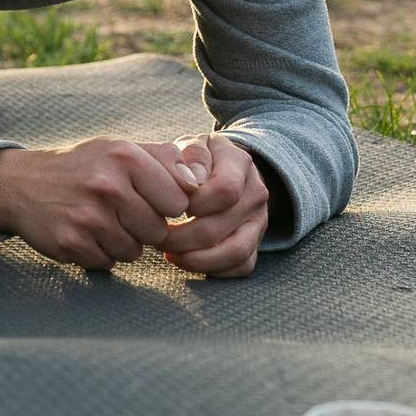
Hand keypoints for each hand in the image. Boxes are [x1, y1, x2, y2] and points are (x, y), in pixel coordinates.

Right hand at [0, 137, 202, 271]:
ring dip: (122, 243)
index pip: (179, 202)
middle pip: (158, 232)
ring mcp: (88, 216)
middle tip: (120, 212)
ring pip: (135, 252)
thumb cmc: (82, 166)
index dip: (167, 206)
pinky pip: (107, 263)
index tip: (149, 200)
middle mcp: (107, 185)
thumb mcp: (120, 149)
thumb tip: (202, 181)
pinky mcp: (71, 243)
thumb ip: (165, 161)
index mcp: (125, 156)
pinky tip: (84, 233)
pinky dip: (99, 254)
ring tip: (100, 221)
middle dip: (145, 228)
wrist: (20, 184)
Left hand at [158, 133, 270, 277]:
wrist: (222, 169)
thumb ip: (191, 155)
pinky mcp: (256, 243)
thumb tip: (190, 183)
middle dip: (181, 238)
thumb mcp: (191, 144)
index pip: (224, 189)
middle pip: (220, 226)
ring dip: (197, 259)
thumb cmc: (197, 160)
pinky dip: (212, 270)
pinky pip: (241, 267)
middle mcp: (256, 192)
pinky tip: (187, 261)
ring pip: (235, 252)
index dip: (193, 203)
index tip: (168, 205)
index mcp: (240, 163)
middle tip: (156, 237)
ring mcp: (259, 220)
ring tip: (170, 254)